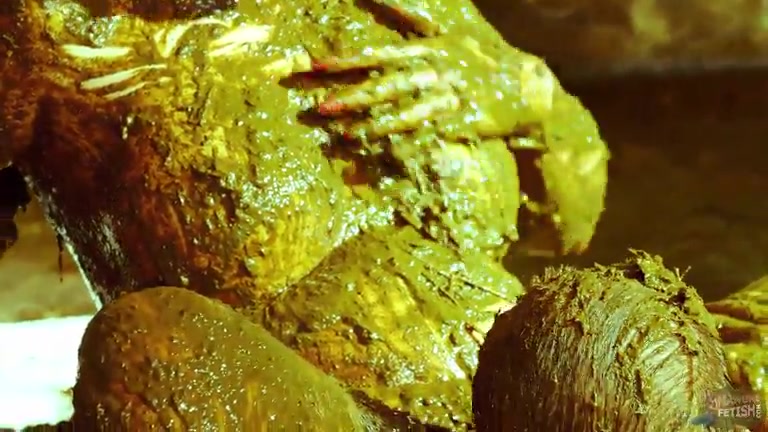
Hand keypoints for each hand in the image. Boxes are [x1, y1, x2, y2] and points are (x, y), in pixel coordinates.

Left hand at [308, 34, 555, 142]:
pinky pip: (430, 133)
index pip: (380, 53)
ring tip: (343, 134)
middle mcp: (437, 71)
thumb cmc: (477, 59)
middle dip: (353, 96)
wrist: (526, 87)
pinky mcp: (465, 122)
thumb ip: (412, 13)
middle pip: (388, 84)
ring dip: (373, 123)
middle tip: (320, 107)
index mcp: (429, 48)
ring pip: (406, 111)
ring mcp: (452, 97)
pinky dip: (407, 141)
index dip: (347, 60)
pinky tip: (383, 150)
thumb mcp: (447, 32)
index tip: (316, 65)